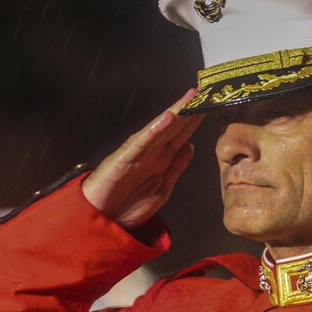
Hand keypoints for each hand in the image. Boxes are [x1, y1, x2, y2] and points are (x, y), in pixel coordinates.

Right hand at [82, 89, 203, 228]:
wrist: (100, 220)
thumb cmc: (127, 206)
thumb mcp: (161, 189)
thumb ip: (175, 168)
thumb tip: (189, 147)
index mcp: (161, 159)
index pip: (181, 135)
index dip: (195, 120)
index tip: (211, 104)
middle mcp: (152, 152)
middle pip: (175, 127)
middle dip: (190, 110)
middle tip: (206, 91)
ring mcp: (139, 153)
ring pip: (161, 129)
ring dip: (176, 112)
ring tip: (191, 97)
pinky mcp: (125, 158)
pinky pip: (142, 142)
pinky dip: (154, 130)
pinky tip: (167, 118)